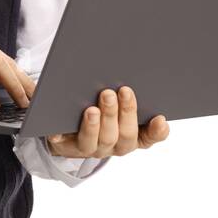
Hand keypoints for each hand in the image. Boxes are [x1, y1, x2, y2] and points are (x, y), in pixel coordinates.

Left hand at [46, 86, 169, 158]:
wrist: (67, 129)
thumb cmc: (101, 109)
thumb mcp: (118, 102)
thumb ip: (127, 94)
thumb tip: (134, 70)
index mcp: (132, 135)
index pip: (149, 137)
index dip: (156, 131)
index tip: (160, 118)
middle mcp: (114, 145)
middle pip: (123, 135)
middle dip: (123, 113)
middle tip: (120, 91)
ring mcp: (91, 147)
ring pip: (97, 141)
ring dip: (95, 125)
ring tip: (92, 109)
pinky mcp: (66, 146)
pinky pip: (62, 142)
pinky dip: (59, 136)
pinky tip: (56, 130)